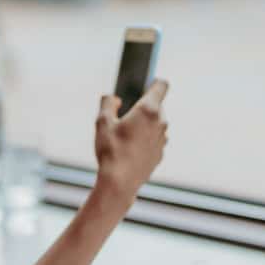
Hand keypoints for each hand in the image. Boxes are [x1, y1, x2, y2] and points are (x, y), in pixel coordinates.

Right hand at [93, 80, 168, 199]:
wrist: (120, 183)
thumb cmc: (111, 151)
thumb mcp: (102, 122)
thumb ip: (108, 103)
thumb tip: (114, 99)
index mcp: (148, 110)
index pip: (162, 85)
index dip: (153, 82)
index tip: (144, 85)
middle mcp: (161, 122)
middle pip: (156, 106)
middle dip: (141, 108)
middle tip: (122, 118)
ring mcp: (162, 139)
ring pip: (155, 125)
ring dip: (143, 126)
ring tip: (123, 137)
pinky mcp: (160, 154)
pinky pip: (153, 141)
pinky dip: (144, 141)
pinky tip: (128, 151)